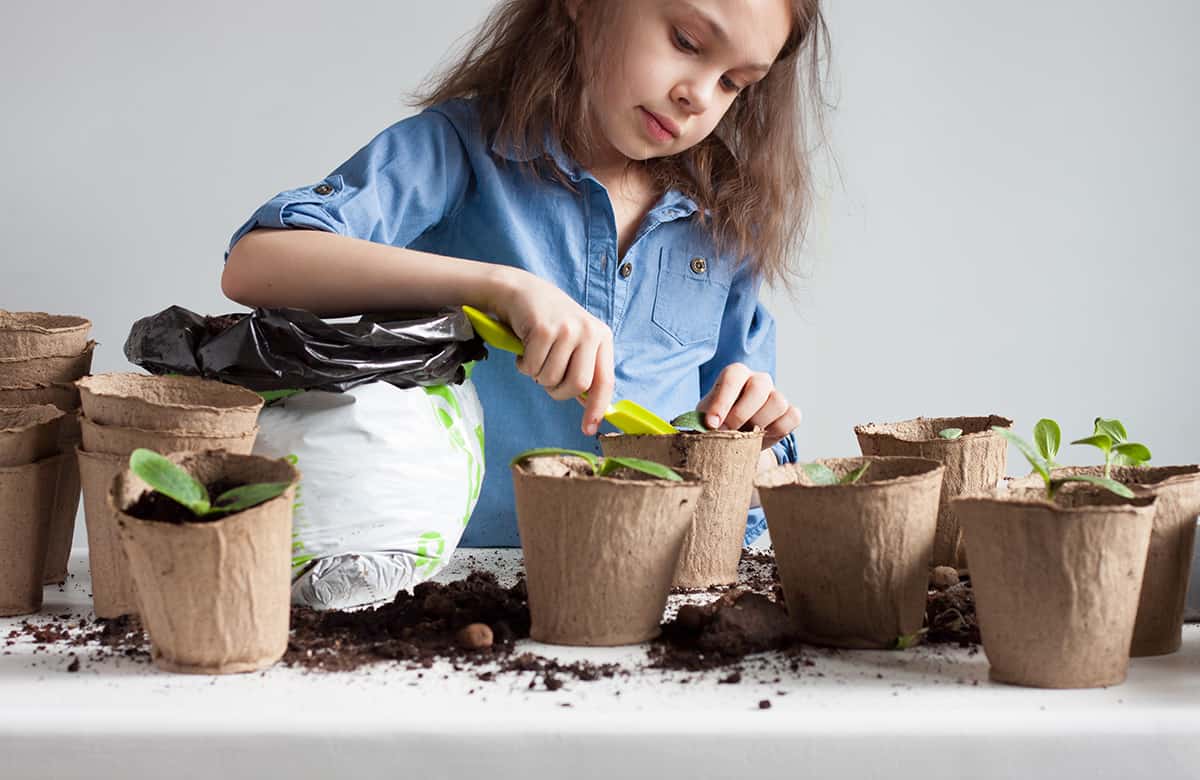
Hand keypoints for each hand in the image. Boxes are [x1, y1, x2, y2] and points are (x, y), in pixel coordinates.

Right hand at [488, 270, 613, 436]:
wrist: (521, 291)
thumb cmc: (548, 323)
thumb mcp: (574, 341)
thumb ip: (584, 368)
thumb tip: (592, 407)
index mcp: (602, 337)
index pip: (605, 381)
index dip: (597, 408)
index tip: (588, 429)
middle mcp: (589, 332)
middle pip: (578, 385)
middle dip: (557, 391)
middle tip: (546, 381)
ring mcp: (567, 329)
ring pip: (551, 378)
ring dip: (537, 376)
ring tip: (535, 358)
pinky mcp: (544, 329)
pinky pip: (533, 367)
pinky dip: (524, 365)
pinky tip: (525, 349)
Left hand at [697, 363, 800, 448]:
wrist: (733, 441)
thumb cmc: (715, 426)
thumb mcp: (703, 422)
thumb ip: (702, 422)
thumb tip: (707, 428)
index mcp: (735, 374)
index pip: (733, 376)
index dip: (722, 400)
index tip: (711, 424)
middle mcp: (758, 380)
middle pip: (759, 386)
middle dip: (742, 413)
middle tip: (727, 433)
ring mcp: (776, 395)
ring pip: (778, 401)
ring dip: (760, 424)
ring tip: (744, 437)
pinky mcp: (789, 412)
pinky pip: (793, 416)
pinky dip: (778, 430)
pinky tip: (762, 438)